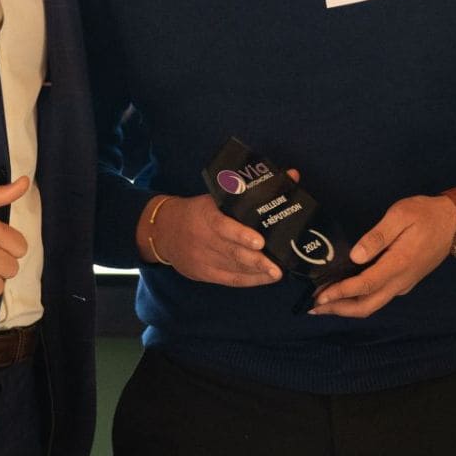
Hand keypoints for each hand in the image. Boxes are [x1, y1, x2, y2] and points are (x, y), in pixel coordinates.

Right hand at [139, 193, 283, 286]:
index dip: (241, 235)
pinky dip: (248, 280)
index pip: (222, 226)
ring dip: (256, 273)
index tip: (260, 242)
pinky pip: (227, 279)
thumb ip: (252, 191)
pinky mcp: (202, 273)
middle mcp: (203, 238)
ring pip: (232, 268)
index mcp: (205, 215)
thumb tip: (291, 175)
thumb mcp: (216, 197)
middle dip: (256, 261)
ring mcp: (201, 258)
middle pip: (231, 252)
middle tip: (278, 267)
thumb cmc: (198, 210)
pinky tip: (264, 279)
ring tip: (277, 274)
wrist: (164, 231)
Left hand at [310, 189, 455, 318]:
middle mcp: (401, 281)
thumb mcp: (401, 215)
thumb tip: (355, 256)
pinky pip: (380, 297)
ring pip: (373, 305)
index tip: (319, 296)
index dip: (340, 293)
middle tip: (313, 308)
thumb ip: (377, 236)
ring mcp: (404, 284)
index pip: (364, 285)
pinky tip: (347, 292)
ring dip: (348, 308)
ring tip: (325, 304)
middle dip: (339, 310)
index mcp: (398, 264)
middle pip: (367, 306)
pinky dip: (360, 300)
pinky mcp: (406, 281)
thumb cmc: (427, 214)